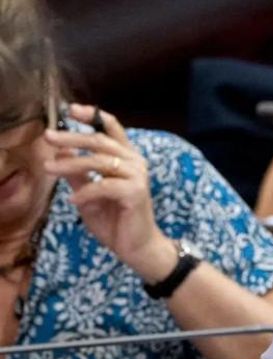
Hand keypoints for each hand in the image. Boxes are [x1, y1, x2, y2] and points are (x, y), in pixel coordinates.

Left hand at [42, 104, 176, 281]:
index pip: (112, 129)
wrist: (136, 247)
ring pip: (99, 161)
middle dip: (71, 138)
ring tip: (49, 169)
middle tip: (48, 137)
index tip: (71, 110)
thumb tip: (60, 153)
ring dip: (71, 164)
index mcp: (127, 159)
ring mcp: (138, 177)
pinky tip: (74, 200)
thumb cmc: (116, 221)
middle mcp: (135, 163)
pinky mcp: (136, 192)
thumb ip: (78, 174)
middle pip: (100, 141)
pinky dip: (85, 192)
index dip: (93, 116)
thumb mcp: (89, 194)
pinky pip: (104, 186)